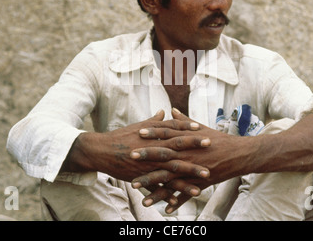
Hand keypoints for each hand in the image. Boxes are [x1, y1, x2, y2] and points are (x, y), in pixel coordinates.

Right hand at [62, 109, 210, 186]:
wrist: (101, 151)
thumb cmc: (120, 137)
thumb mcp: (137, 126)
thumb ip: (153, 121)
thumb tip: (164, 112)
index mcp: (152, 135)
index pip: (173, 128)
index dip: (187, 127)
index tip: (201, 127)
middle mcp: (152, 148)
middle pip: (177, 147)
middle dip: (195, 146)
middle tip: (211, 146)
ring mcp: (149, 164)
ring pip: (172, 169)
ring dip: (189, 174)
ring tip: (206, 177)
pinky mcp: (143, 177)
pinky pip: (159, 187)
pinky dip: (170, 193)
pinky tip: (181, 199)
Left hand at [131, 108, 241, 212]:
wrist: (239, 154)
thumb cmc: (219, 139)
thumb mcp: (201, 128)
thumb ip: (183, 120)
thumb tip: (170, 110)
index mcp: (188, 139)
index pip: (168, 134)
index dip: (153, 132)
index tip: (139, 131)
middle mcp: (189, 154)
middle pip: (164, 155)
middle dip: (147, 156)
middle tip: (131, 156)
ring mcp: (193, 170)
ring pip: (170, 178)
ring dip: (153, 184)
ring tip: (136, 187)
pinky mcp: (200, 183)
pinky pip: (186, 194)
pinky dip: (176, 201)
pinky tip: (165, 209)